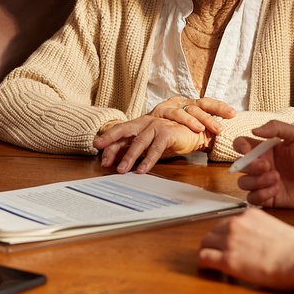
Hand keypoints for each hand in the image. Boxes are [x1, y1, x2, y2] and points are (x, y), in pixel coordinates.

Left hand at [93, 115, 209, 173]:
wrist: (195, 131)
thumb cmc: (170, 137)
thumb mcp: (149, 143)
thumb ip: (134, 148)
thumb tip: (115, 160)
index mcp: (139, 124)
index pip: (120, 133)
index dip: (109, 142)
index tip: (98, 152)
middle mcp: (145, 123)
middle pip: (124, 131)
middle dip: (111, 141)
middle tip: (101, 153)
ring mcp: (156, 126)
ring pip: (138, 143)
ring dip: (128, 157)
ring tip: (121, 170)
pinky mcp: (168, 133)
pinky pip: (155, 149)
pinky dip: (148, 160)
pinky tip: (141, 170)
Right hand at [149, 96, 235, 135]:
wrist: (140, 130)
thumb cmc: (167, 130)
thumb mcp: (187, 130)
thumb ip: (202, 134)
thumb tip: (219, 142)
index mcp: (190, 105)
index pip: (208, 103)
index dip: (220, 108)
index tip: (233, 114)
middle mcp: (181, 103)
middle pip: (199, 106)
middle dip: (211, 116)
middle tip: (220, 129)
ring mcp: (169, 106)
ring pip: (185, 111)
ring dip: (196, 120)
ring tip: (205, 129)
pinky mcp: (157, 112)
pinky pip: (171, 116)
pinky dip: (183, 122)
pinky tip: (192, 128)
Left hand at [198, 209, 293, 293]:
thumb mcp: (276, 230)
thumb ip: (261, 232)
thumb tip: (258, 243)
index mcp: (249, 215)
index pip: (227, 223)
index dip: (226, 236)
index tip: (228, 245)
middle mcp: (236, 224)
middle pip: (213, 232)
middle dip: (215, 244)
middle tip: (220, 256)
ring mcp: (229, 240)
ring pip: (205, 243)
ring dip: (208, 253)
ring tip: (214, 265)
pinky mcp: (227, 259)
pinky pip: (204, 258)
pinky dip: (203, 264)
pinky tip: (208, 270)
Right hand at [232, 122, 293, 208]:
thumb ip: (276, 127)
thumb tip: (253, 129)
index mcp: (266, 149)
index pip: (241, 145)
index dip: (239, 146)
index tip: (247, 150)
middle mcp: (262, 165)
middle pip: (240, 166)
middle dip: (251, 166)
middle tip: (268, 167)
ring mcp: (264, 182)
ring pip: (243, 183)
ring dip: (256, 181)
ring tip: (276, 179)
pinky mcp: (269, 198)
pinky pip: (252, 198)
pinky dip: (260, 194)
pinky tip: (276, 190)